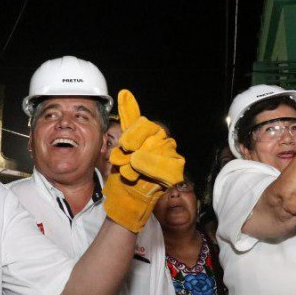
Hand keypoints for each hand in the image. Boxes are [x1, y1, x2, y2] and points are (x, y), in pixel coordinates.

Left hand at [103, 90, 184, 231]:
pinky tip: (142, 174)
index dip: (135, 133)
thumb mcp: (120, 147)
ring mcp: (171, 157)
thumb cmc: (122, 176)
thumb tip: (124, 93)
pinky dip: (153, 169)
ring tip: (132, 170)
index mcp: (149, 135)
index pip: (145, 124)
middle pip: (155, 133)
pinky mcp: (175, 172)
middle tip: (126, 159)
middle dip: (137, 146)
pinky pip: (170, 165)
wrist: (125, 201)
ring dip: (143, 161)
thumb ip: (127, 123)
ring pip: (163, 147)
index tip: (125, 144)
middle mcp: (162, 143)